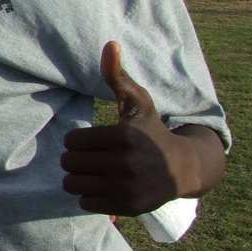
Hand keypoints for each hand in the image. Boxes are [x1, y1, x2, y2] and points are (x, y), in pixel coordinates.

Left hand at [61, 41, 201, 215]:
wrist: (182, 168)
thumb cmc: (151, 130)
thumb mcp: (138, 101)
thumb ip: (117, 76)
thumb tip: (109, 43)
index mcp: (122, 137)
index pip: (71, 141)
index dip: (78, 140)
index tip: (91, 140)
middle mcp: (125, 164)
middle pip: (68, 163)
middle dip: (75, 159)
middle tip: (90, 157)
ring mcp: (126, 188)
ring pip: (73, 185)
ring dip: (79, 178)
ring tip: (94, 172)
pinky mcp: (127, 207)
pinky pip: (85, 203)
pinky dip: (89, 196)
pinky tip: (104, 186)